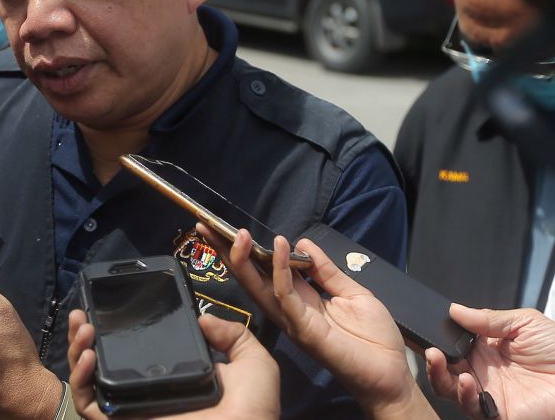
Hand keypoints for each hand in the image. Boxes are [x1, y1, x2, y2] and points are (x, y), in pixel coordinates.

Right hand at [67, 309, 279, 418]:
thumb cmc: (252, 410)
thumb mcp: (252, 362)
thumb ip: (233, 335)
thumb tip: (203, 318)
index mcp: (170, 379)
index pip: (131, 353)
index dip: (114, 329)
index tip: (107, 305)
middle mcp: (144, 393)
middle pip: (100, 364)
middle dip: (84, 337)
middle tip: (82, 313)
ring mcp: (129, 410)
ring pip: (87, 383)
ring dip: (77, 352)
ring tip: (83, 327)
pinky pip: (88, 407)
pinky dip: (80, 382)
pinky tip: (90, 356)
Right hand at [197, 224, 433, 419]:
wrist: (392, 373)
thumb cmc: (374, 338)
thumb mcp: (352, 292)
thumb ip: (326, 270)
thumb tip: (303, 242)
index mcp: (299, 300)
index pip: (264, 271)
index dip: (246, 251)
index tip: (228, 229)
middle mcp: (289, 310)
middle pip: (251, 278)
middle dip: (228, 254)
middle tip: (208, 227)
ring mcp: (293, 320)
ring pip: (260, 287)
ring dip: (247, 259)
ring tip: (240, 234)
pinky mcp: (304, 328)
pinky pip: (286, 295)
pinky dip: (281, 269)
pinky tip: (280, 247)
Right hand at [426, 305, 554, 419]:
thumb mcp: (525, 323)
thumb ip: (489, 317)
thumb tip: (455, 309)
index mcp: (487, 347)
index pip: (453, 342)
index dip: (439, 336)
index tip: (428, 328)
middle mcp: (483, 370)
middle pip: (445, 366)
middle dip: (431, 357)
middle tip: (426, 347)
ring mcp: (488, 392)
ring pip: (449, 388)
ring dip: (438, 374)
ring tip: (438, 359)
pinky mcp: (496, 412)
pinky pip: (471, 407)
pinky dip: (464, 395)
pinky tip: (468, 382)